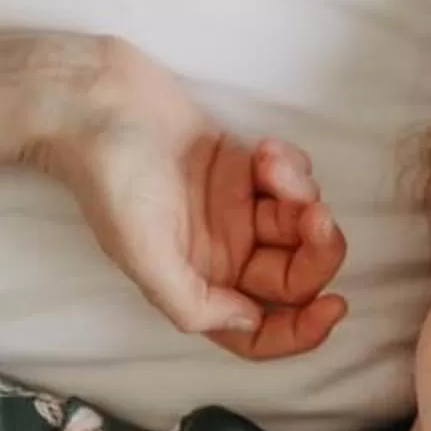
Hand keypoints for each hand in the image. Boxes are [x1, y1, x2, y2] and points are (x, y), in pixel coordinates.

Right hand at [47, 38, 349, 360]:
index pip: (258, 331)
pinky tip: (263, 148)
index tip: (335, 306)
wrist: (95, 98)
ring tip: (269, 163)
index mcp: (196, 285)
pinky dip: (290, 167)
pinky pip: (293, 180)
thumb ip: (192, 303)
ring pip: (299, 223)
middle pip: (293, 276)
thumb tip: (250, 321)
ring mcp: (234, 210)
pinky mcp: (244, 168)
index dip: (302, 332)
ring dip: (300, 195)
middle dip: (315, 249)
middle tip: (313, 213)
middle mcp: (220, 254)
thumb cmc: (111, 176)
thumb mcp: (141, 254)